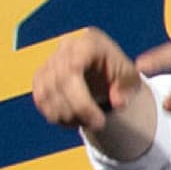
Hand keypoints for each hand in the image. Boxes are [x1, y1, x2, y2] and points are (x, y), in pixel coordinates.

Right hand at [30, 27, 151, 158]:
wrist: (103, 64)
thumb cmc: (117, 71)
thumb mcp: (131, 77)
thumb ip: (127, 88)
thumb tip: (118, 102)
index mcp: (88, 43)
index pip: (72, 70)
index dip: (82, 102)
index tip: (99, 121)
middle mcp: (65, 48)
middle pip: (57, 84)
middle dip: (76, 112)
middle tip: (96, 125)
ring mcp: (49, 61)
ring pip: (45, 94)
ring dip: (65, 115)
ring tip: (86, 121)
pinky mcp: (40, 75)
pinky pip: (40, 99)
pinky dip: (54, 114)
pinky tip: (72, 119)